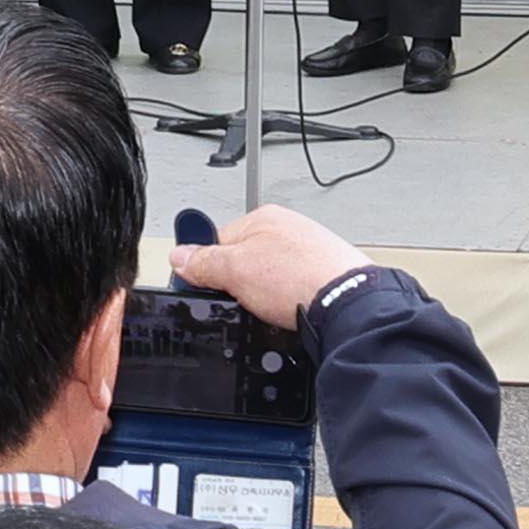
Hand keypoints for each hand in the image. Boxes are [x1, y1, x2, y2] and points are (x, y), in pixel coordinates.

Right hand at [174, 204, 370, 332]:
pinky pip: (292, 290)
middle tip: (246, 300)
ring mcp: (309, 251)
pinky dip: (288, 302)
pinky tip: (291, 310)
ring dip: (266, 296)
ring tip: (274, 307)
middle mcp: (288, 229)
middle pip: (244, 260)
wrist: (348, 303)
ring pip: (270, 278)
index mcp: (264, 218)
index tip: (206, 285)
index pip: (218, 240)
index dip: (209, 268)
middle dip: (241, 284)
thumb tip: (181, 257)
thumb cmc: (301, 278)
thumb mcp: (235, 270)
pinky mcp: (324, 275)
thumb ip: (203, 262)